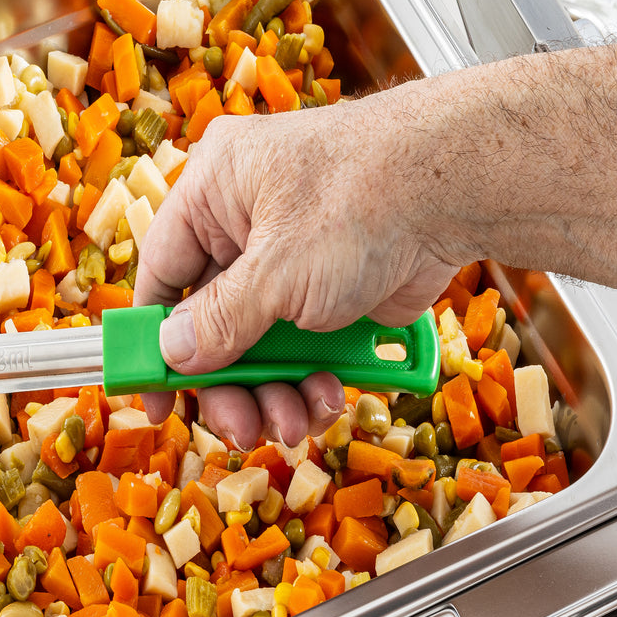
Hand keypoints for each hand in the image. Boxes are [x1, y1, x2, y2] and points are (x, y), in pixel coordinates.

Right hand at [134, 93, 460, 448]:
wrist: (461, 189)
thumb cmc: (364, 196)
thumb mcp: (277, 270)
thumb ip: (222, 320)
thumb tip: (174, 354)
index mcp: (214, 191)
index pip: (163, 274)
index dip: (154, 340)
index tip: (155, 395)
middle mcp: (247, 223)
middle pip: (213, 323)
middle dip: (230, 384)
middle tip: (240, 427)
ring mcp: (294, 258)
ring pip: (262, 345)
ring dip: (274, 392)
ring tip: (294, 421)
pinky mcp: (336, 289)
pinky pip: (306, 348)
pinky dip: (313, 379)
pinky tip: (328, 397)